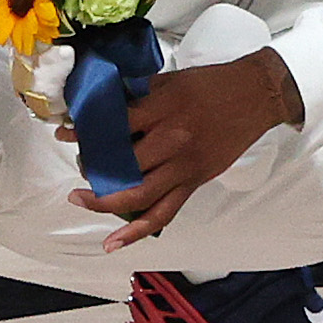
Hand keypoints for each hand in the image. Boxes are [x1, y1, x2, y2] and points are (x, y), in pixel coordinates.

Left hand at [72, 47, 303, 239]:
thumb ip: (140, 94)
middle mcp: (172, 140)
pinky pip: (163, 213)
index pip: (116, 125)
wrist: (257, 95)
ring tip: (81, 198)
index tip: (65, 135)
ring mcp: (184, 166)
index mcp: (164, 108)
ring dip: (103, 201)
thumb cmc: (213, 84)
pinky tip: (113, 243)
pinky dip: (136, 232)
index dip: (86, 132)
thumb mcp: (172, 80)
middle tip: (83, 163)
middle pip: (122, 163)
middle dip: (94, 166)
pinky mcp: (194, 182)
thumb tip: (105, 105)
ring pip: (137, 194)